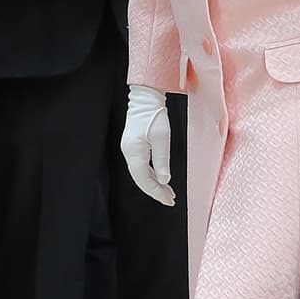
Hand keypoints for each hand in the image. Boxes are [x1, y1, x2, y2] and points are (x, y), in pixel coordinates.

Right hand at [120, 85, 175, 205]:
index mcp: (134, 152)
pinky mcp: (133, 147)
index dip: (156, 192)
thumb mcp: (162, 138)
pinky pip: (141, 166)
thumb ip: (163, 160)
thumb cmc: (154, 115)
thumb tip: (164, 180)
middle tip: (170, 199)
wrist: (145, 99)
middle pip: (140, 179)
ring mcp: (130, 150)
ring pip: (140, 174)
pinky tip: (160, 179)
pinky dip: (151, 174)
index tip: (168, 199)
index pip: (143, 180)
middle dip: (155, 191)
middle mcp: (129, 153)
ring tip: (168, 192)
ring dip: (154, 184)